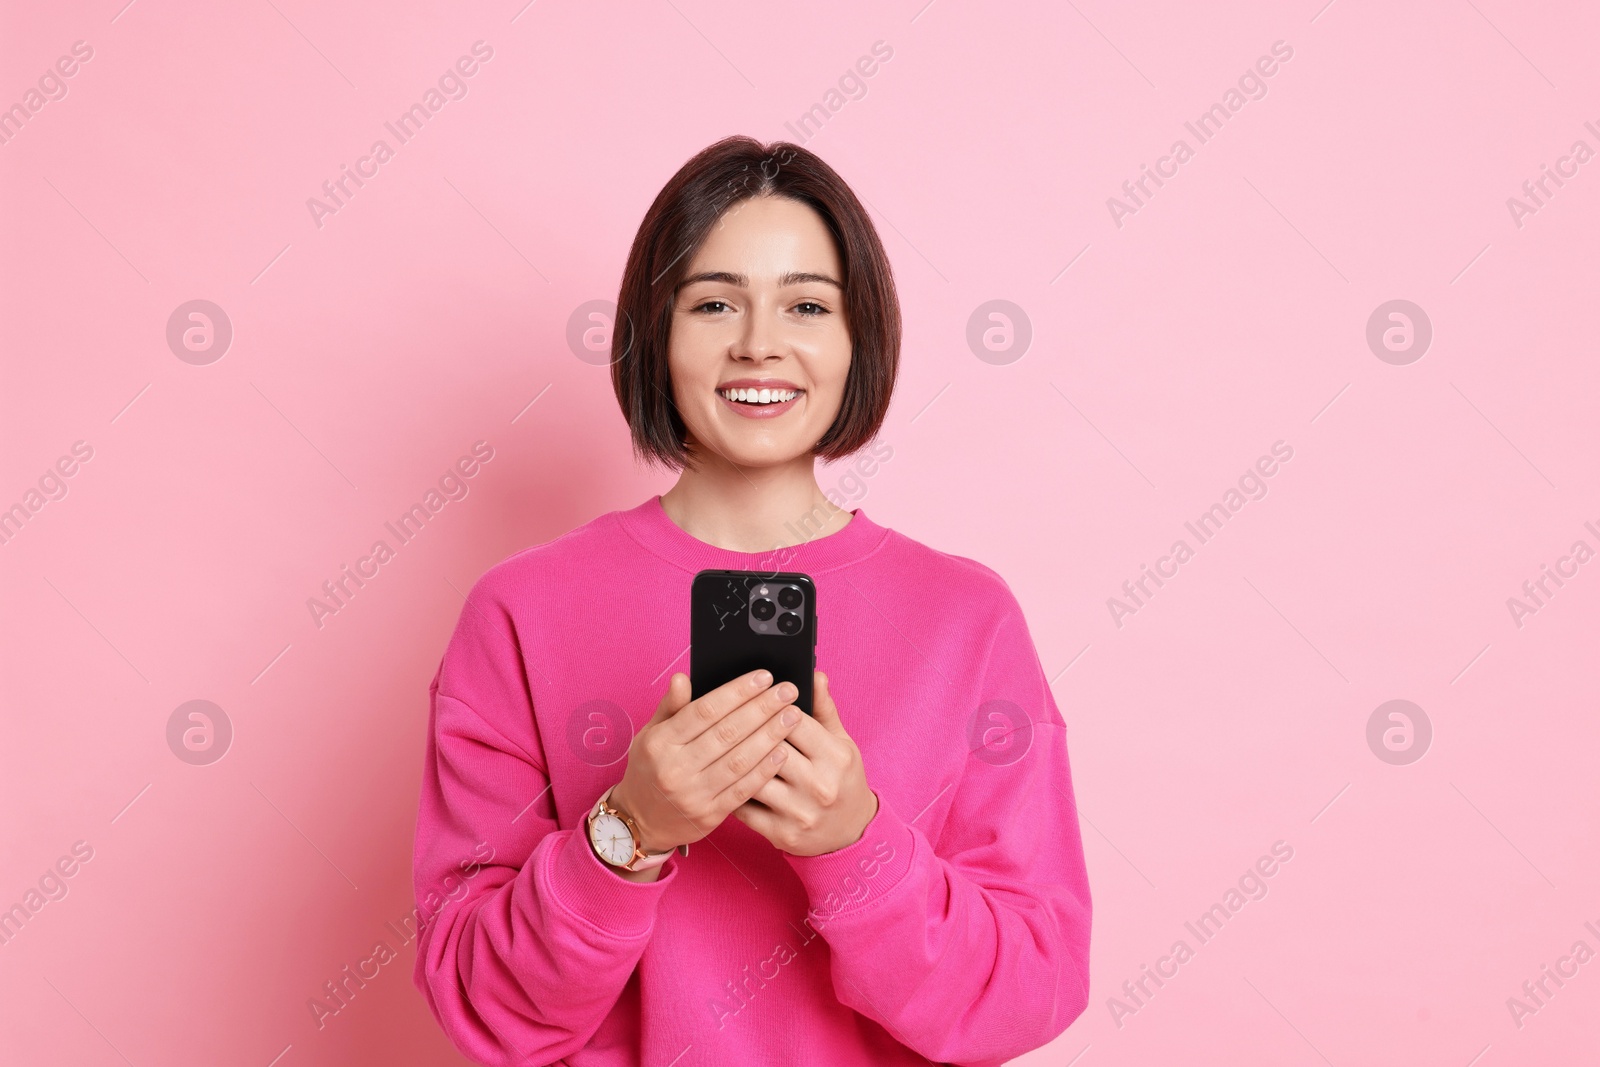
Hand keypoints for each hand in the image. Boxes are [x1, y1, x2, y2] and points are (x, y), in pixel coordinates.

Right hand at [609, 669, 804, 854]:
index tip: (763, 677)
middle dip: (762, 709)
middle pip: (727, 732)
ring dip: (770, 735)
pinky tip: (783, 751)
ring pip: (739, 760)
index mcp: (660, 743)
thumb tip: (683, 677)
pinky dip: (765, 769)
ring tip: (792, 716)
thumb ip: (671, 706)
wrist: (641, 822)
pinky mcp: (710, 815)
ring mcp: (693, 794)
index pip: (705, 710)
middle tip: (788, 691)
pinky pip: (743, 789)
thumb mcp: (650, 735)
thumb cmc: (650, 770)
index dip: (737, 692)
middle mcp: (675, 768)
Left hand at [732, 671, 877, 856]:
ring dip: (733, 759)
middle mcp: (820, 785)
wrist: (850, 834)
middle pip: (772, 748)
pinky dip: (729, 790)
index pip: (796, 722)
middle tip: (724, 715)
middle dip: (747, 729)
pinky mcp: (782, 834)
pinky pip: (746, 808)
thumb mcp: (842, 743)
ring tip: (714, 743)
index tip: (752, 695)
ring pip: (755, 778)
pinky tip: (717, 775)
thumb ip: (825, 709)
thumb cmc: (843, 780)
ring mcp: (800, 812)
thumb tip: (815, 675)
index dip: (770, 706)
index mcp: (836, 757)